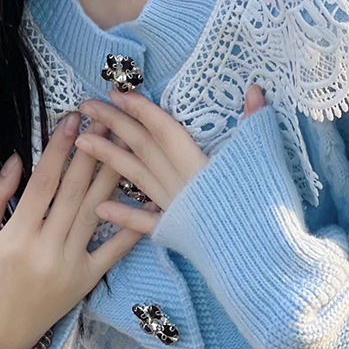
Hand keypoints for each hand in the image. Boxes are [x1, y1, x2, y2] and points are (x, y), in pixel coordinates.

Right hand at [0, 112, 158, 348]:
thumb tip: (17, 159)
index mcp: (15, 239)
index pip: (43, 182)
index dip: (59, 148)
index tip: (71, 118)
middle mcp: (46, 251)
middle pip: (75, 191)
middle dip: (92, 150)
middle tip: (106, 118)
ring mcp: (69, 267)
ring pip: (96, 212)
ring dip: (112, 174)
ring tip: (126, 143)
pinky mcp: (87, 282)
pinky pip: (114, 250)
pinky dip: (133, 225)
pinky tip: (149, 199)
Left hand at [73, 85, 266, 235]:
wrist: (263, 261)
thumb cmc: (266, 207)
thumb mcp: (265, 156)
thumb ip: (255, 120)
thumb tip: (254, 87)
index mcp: (199, 163)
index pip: (163, 129)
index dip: (140, 109)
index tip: (116, 92)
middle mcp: (180, 183)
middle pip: (143, 147)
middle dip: (114, 124)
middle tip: (86, 105)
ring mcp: (175, 208)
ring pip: (137, 178)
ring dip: (108, 159)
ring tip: (82, 142)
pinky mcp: (177, 232)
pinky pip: (146, 222)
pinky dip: (124, 215)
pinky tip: (101, 207)